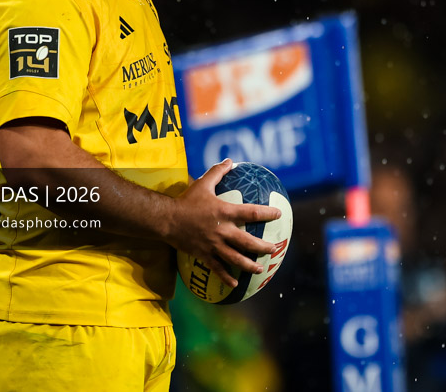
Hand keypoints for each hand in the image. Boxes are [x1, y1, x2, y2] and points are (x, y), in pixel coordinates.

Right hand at [168, 158, 281, 287]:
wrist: (166, 220)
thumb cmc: (186, 200)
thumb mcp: (203, 183)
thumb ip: (217, 172)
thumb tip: (230, 160)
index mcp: (224, 212)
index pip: (251, 213)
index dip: (267, 213)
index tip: (279, 214)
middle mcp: (222, 230)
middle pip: (247, 242)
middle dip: (262, 247)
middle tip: (273, 249)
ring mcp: (213, 245)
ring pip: (235, 258)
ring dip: (249, 265)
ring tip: (260, 269)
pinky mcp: (204, 255)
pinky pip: (217, 268)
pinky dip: (226, 277)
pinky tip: (235, 285)